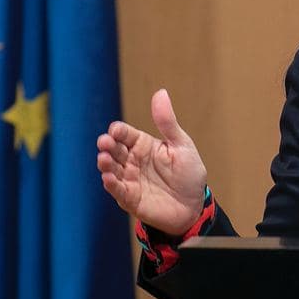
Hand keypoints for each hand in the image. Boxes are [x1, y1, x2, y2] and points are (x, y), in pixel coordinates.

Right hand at [96, 88, 207, 234]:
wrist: (194, 206)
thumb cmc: (188, 174)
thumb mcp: (181, 145)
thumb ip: (167, 122)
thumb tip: (160, 92)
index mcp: (143, 145)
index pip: (125, 134)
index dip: (118, 131)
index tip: (115, 130)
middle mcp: (132, 161)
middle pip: (114, 150)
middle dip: (107, 145)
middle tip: (104, 142)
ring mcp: (129, 179)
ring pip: (111, 169)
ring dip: (106, 164)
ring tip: (104, 159)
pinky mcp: (130, 198)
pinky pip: (118, 190)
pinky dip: (111, 184)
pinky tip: (108, 178)